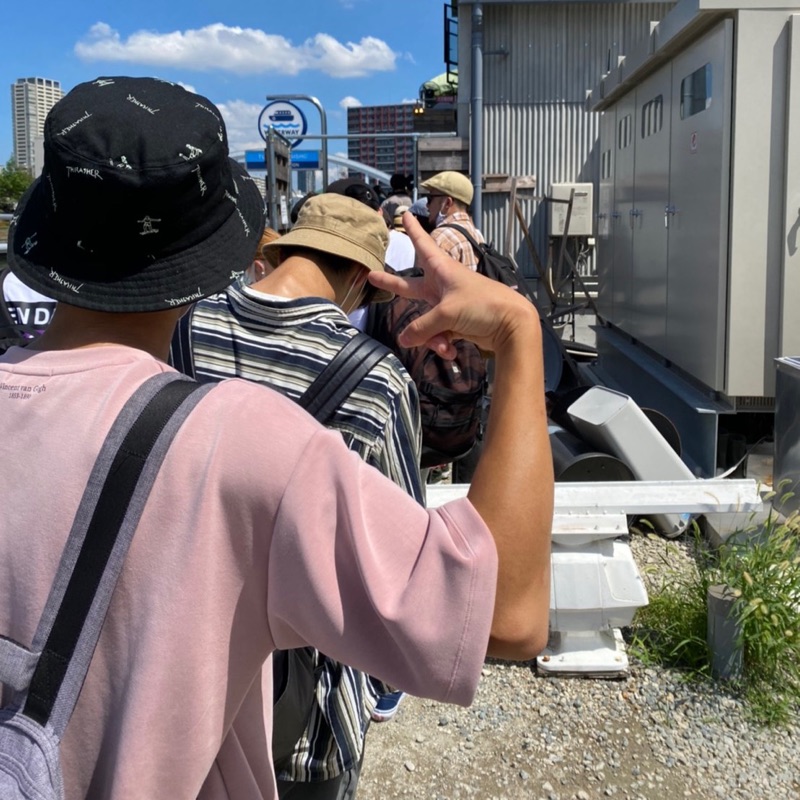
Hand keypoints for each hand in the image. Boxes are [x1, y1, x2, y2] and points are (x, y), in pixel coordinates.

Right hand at [368, 212, 538, 357]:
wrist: (512, 325)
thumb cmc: (482, 305)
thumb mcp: (447, 313)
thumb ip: (421, 327)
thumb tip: (403, 339)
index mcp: (442, 270)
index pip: (422, 245)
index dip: (413, 230)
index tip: (405, 214)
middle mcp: (443, 285)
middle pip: (411, 285)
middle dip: (392, 283)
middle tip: (372, 276)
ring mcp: (448, 305)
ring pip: (425, 321)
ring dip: (430, 337)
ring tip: (442, 346)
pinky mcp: (456, 323)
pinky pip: (439, 334)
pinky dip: (443, 343)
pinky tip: (451, 351)